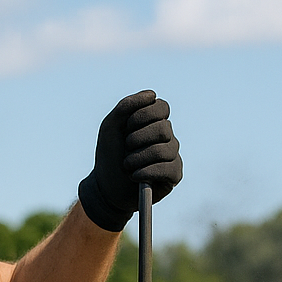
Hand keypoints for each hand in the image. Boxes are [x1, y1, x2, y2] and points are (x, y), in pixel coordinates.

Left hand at [77, 91, 182, 231]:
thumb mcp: (111, 126)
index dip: (144, 114)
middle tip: (126, 147)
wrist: (106, 187)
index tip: (127, 125)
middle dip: (138, 138)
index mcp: (154, 121)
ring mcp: (173, 155)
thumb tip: (152, 95)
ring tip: (127, 165)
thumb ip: (127, 106)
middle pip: (163, 128)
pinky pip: (168, 168)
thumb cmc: (110, 155)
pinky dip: (147, 172)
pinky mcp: (175, 175)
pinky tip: (135, 176)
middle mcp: (167, 137)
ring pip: (165, 149)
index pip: (162, 107)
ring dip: (139, 157)